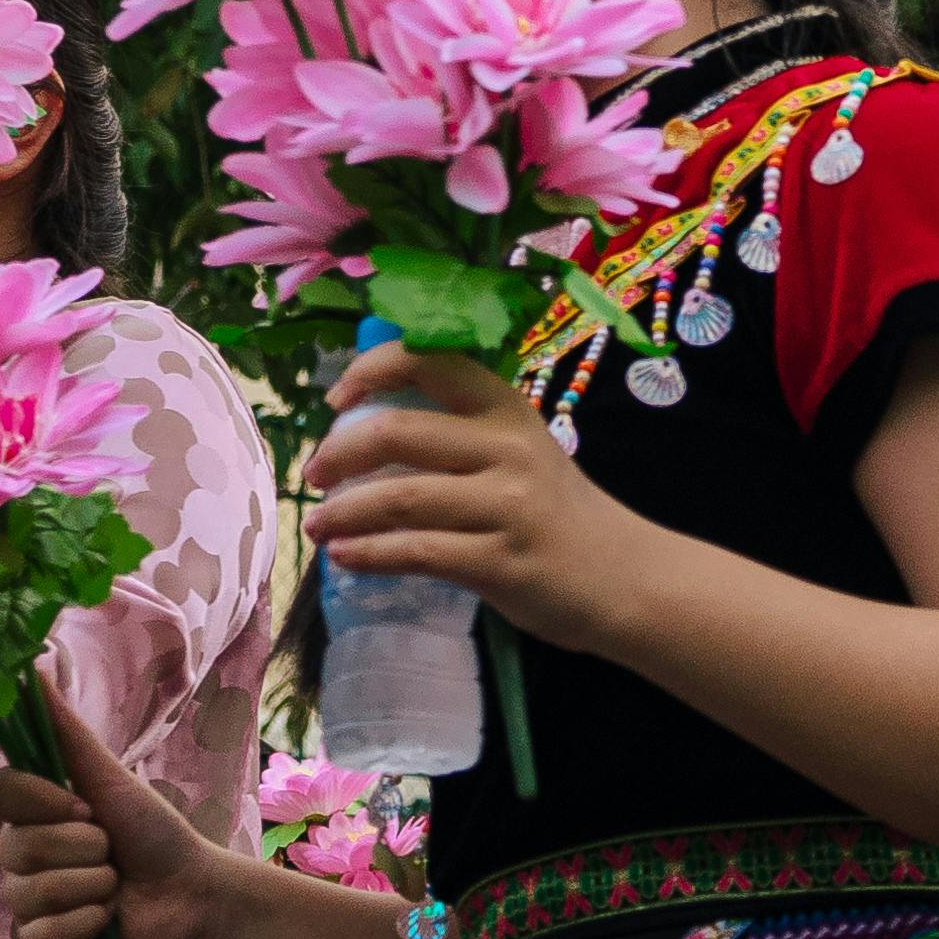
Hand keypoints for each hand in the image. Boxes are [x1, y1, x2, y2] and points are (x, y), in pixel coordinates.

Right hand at [0, 698, 221, 938]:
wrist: (193, 893)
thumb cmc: (154, 834)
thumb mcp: (110, 778)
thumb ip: (65, 730)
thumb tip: (29, 666)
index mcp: (31, 814)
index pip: (1, 792)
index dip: (45, 802)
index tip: (86, 807)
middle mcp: (19, 856)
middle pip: (16, 846)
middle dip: (84, 848)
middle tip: (112, 853)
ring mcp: (26, 903)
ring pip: (31, 891)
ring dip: (92, 886)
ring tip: (116, 887)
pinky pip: (39, 934)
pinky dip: (86, 924)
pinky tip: (107, 921)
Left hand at [304, 345, 651, 651]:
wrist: (624, 577)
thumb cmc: (557, 512)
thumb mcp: (520, 452)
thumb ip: (460, 435)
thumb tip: (364, 433)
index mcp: (507, 410)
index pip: (431, 361)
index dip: (371, 370)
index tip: (335, 401)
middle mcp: (507, 449)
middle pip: (398, 433)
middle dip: (337, 455)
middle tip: (314, 477)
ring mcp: (506, 507)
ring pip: (397, 498)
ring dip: (341, 513)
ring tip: (318, 527)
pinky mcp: (501, 562)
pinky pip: (416, 552)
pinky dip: (368, 554)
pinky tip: (345, 558)